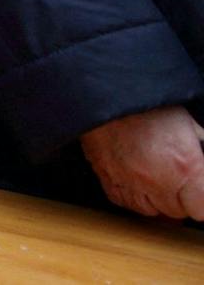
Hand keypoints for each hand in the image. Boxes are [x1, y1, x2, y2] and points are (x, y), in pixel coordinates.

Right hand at [80, 107, 203, 219]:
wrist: (107, 91)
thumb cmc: (149, 102)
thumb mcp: (191, 122)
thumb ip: (200, 144)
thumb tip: (201, 155)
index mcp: (185, 166)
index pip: (202, 209)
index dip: (202, 198)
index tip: (199, 188)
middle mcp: (157, 181)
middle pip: (178, 211)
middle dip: (182, 198)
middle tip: (180, 176)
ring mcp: (129, 182)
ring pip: (152, 211)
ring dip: (158, 199)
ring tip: (159, 178)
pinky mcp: (106, 178)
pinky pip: (126, 202)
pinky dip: (134, 196)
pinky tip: (138, 180)